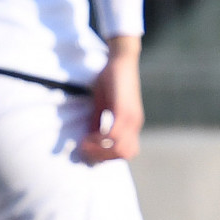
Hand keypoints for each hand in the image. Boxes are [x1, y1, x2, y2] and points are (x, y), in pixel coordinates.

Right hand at [83, 36, 142, 161]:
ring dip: (100, 152)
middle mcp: (134, 124)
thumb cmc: (111, 82)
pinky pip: (114, 135)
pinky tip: (87, 136)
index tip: (89, 151)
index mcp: (132, 125)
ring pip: (121, 149)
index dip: (107, 157)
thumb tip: (88, 139)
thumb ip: (98, 122)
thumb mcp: (103, 106)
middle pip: (125, 154)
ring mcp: (131, 118)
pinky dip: (99, 140)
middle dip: (102, 157)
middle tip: (85, 150)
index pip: (126, 153)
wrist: (121, 61)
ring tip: (84, 144)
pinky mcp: (123, 111)